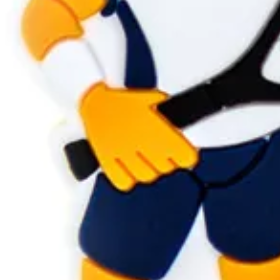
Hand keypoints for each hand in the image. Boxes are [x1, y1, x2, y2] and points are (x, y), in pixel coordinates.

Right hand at [79, 85, 199, 192]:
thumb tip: (179, 121)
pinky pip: (122, 181)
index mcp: (154, 126)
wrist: (93, 98)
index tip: (187, 156)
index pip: (182, 154)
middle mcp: (139, 141)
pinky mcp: (106, 160)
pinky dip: (129, 179)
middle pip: (165, 167)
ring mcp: (122, 152)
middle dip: (168, 162)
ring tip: (148, 161)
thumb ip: (167, 112)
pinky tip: (130, 170)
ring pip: (146, 176)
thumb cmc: (121, 98)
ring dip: (151, 171)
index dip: (187, 157)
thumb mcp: (151, 97)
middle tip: (165, 154)